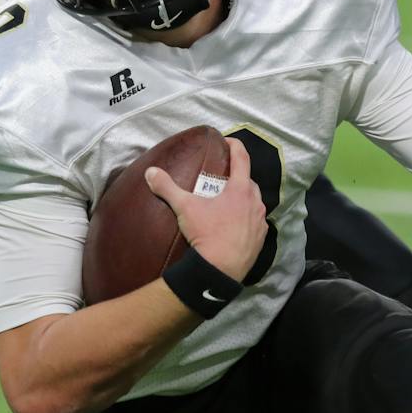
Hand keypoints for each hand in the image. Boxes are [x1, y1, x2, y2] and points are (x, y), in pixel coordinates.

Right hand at [145, 137, 266, 281]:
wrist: (219, 270)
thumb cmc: (206, 234)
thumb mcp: (184, 208)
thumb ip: (167, 187)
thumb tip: (151, 172)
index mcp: (240, 189)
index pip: (242, 158)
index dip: (235, 146)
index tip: (227, 142)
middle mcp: (255, 202)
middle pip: (249, 181)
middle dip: (237, 176)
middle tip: (222, 178)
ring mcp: (260, 222)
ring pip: (254, 202)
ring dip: (243, 199)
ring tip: (227, 202)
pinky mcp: (260, 240)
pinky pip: (256, 223)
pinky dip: (247, 219)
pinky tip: (234, 225)